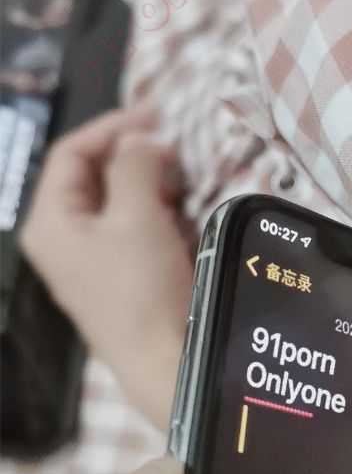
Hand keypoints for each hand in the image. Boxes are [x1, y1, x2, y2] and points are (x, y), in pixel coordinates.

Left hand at [20, 108, 193, 428]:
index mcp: (50, 221)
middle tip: (174, 151)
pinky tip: (178, 215)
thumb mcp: (137, 213)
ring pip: (113, 202)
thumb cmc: (142, 284)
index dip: (112, 126)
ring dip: (146, 183)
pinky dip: (152, 212)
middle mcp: (61, 239)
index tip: (158, 114)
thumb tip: (139, 139)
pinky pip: (128, 229)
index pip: (71, 153)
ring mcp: (88, 261)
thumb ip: (134, 164)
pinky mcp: (116, 277)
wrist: (164, 360)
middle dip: (132, 156)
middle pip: (90, 176)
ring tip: (180, 183)